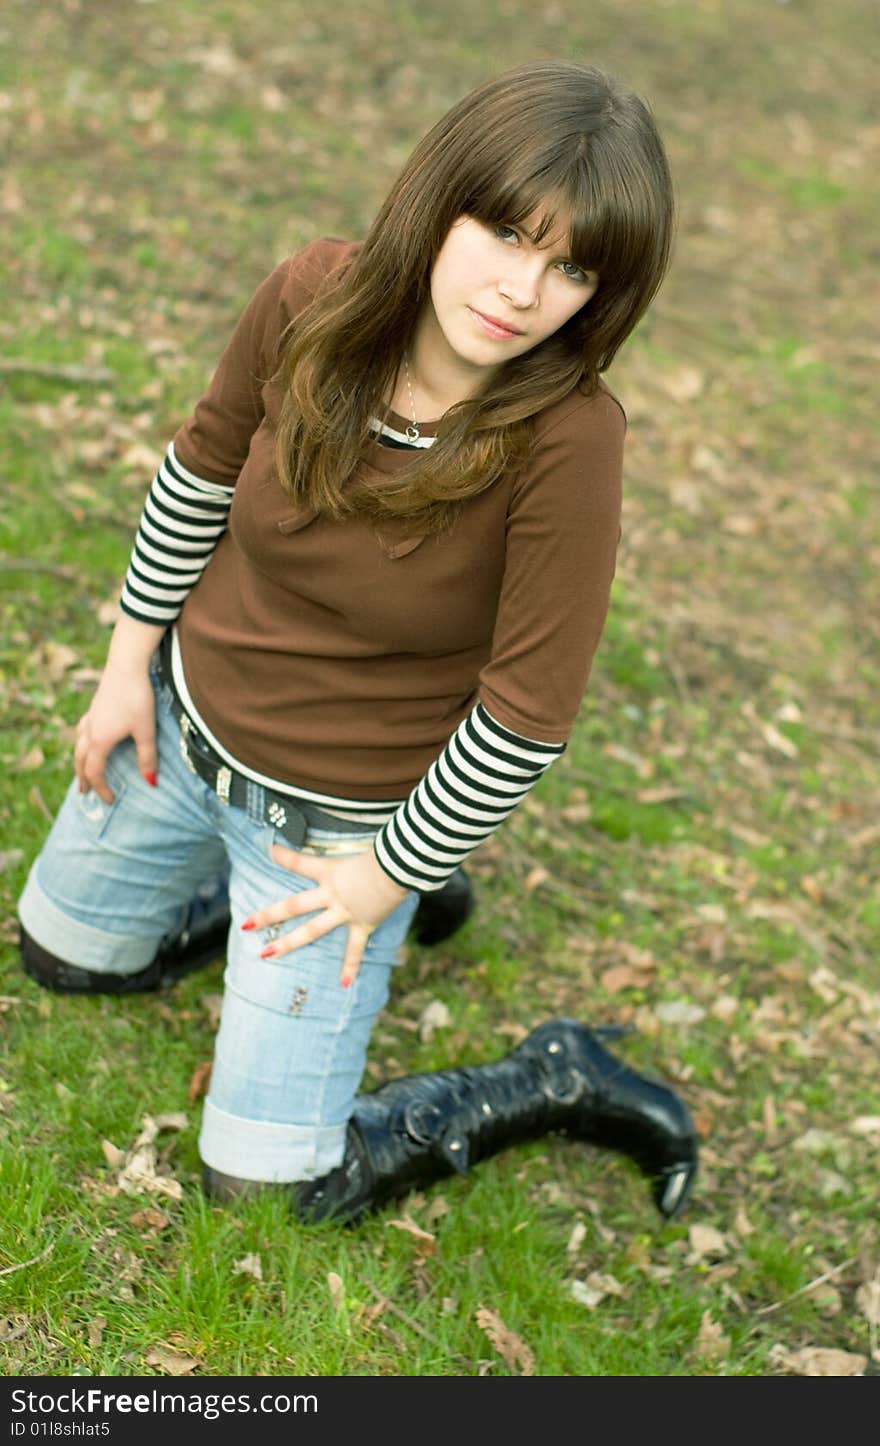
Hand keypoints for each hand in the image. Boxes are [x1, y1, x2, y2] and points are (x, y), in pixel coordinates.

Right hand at [74, 615, 165, 801]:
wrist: (126, 665)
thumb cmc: (137, 698)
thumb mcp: (146, 730)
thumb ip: (148, 758)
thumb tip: (151, 783)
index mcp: (99, 741)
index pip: (95, 772)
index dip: (102, 789)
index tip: (110, 801)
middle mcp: (89, 731)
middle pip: (81, 761)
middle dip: (83, 778)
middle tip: (85, 792)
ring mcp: (90, 717)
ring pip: (78, 745)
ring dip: (80, 761)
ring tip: (83, 770)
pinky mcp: (95, 707)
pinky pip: (82, 731)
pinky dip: (82, 742)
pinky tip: (89, 739)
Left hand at [242, 845, 408, 987]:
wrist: (400, 867)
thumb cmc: (389, 851)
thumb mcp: (365, 846)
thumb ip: (359, 846)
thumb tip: (373, 836)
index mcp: (331, 872)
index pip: (301, 863)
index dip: (284, 856)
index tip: (269, 850)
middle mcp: (332, 894)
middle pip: (294, 905)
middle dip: (268, 915)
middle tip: (245, 925)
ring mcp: (345, 912)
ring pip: (311, 930)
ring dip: (288, 943)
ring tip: (266, 955)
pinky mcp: (363, 924)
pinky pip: (354, 949)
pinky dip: (351, 967)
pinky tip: (344, 985)